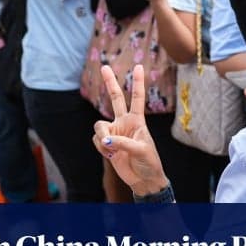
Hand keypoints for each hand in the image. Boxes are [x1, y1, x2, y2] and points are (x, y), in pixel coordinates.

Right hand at [92, 65, 168, 194]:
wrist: (143, 179)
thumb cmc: (149, 162)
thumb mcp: (141, 150)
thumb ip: (123, 143)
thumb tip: (105, 140)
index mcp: (138, 121)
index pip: (138, 98)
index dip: (137, 82)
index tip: (138, 66)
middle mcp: (124, 122)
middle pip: (116, 98)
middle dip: (110, 82)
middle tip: (104, 66)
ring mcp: (114, 132)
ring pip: (99, 126)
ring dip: (103, 138)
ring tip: (112, 150)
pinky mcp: (105, 144)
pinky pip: (96, 140)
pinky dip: (101, 148)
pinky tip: (110, 155)